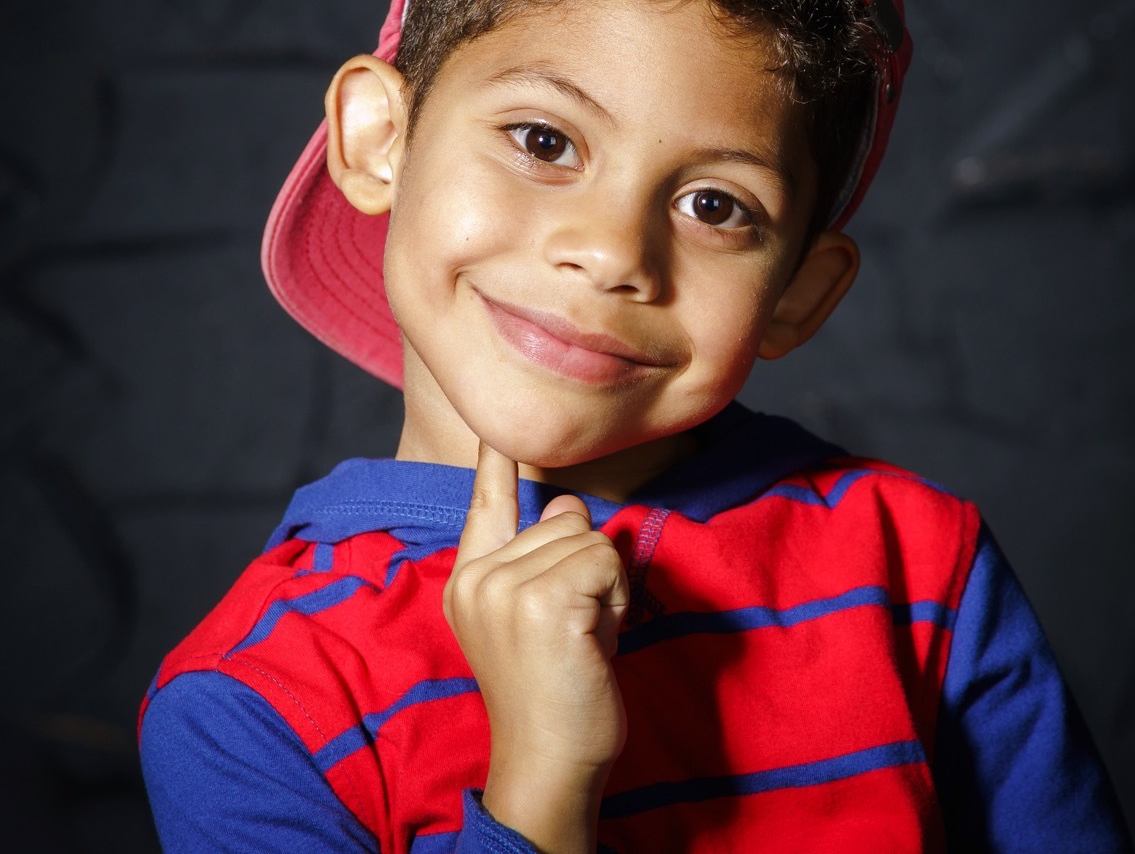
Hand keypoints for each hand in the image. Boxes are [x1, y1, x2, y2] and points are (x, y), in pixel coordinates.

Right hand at [444, 441, 628, 852]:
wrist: (550, 760)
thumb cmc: (552, 687)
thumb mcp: (536, 614)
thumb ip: (543, 556)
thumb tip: (568, 503)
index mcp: (469, 579)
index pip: (484, 504)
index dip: (494, 461)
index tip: (492, 424)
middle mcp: (478, 577)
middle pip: (565, 518)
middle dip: (588, 566)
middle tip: (574, 627)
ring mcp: (505, 588)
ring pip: (590, 538)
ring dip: (605, 586)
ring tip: (583, 636)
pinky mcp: (543, 600)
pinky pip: (606, 561)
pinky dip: (615, 598)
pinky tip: (594, 641)